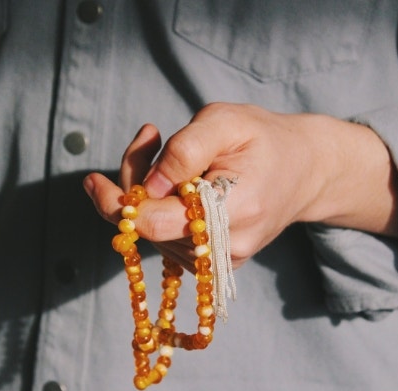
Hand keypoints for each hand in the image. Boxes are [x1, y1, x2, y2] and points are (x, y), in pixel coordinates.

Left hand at [84, 103, 397, 268]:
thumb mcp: (227, 123)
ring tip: (171, 153)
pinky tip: (177, 180)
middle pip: (147, 228)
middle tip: (150, 138)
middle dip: (134, 183)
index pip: (156, 224)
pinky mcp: (211, 261)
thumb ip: (186, 150)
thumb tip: (147, 187)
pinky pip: (167, 238)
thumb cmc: (265, 140)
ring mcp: (217, 261)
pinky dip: (160, 207)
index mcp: (231, 213)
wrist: (304, 171)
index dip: (119, 203)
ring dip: (147, 192)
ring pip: (154, 232)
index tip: (93, 180)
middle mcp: (223, 249)